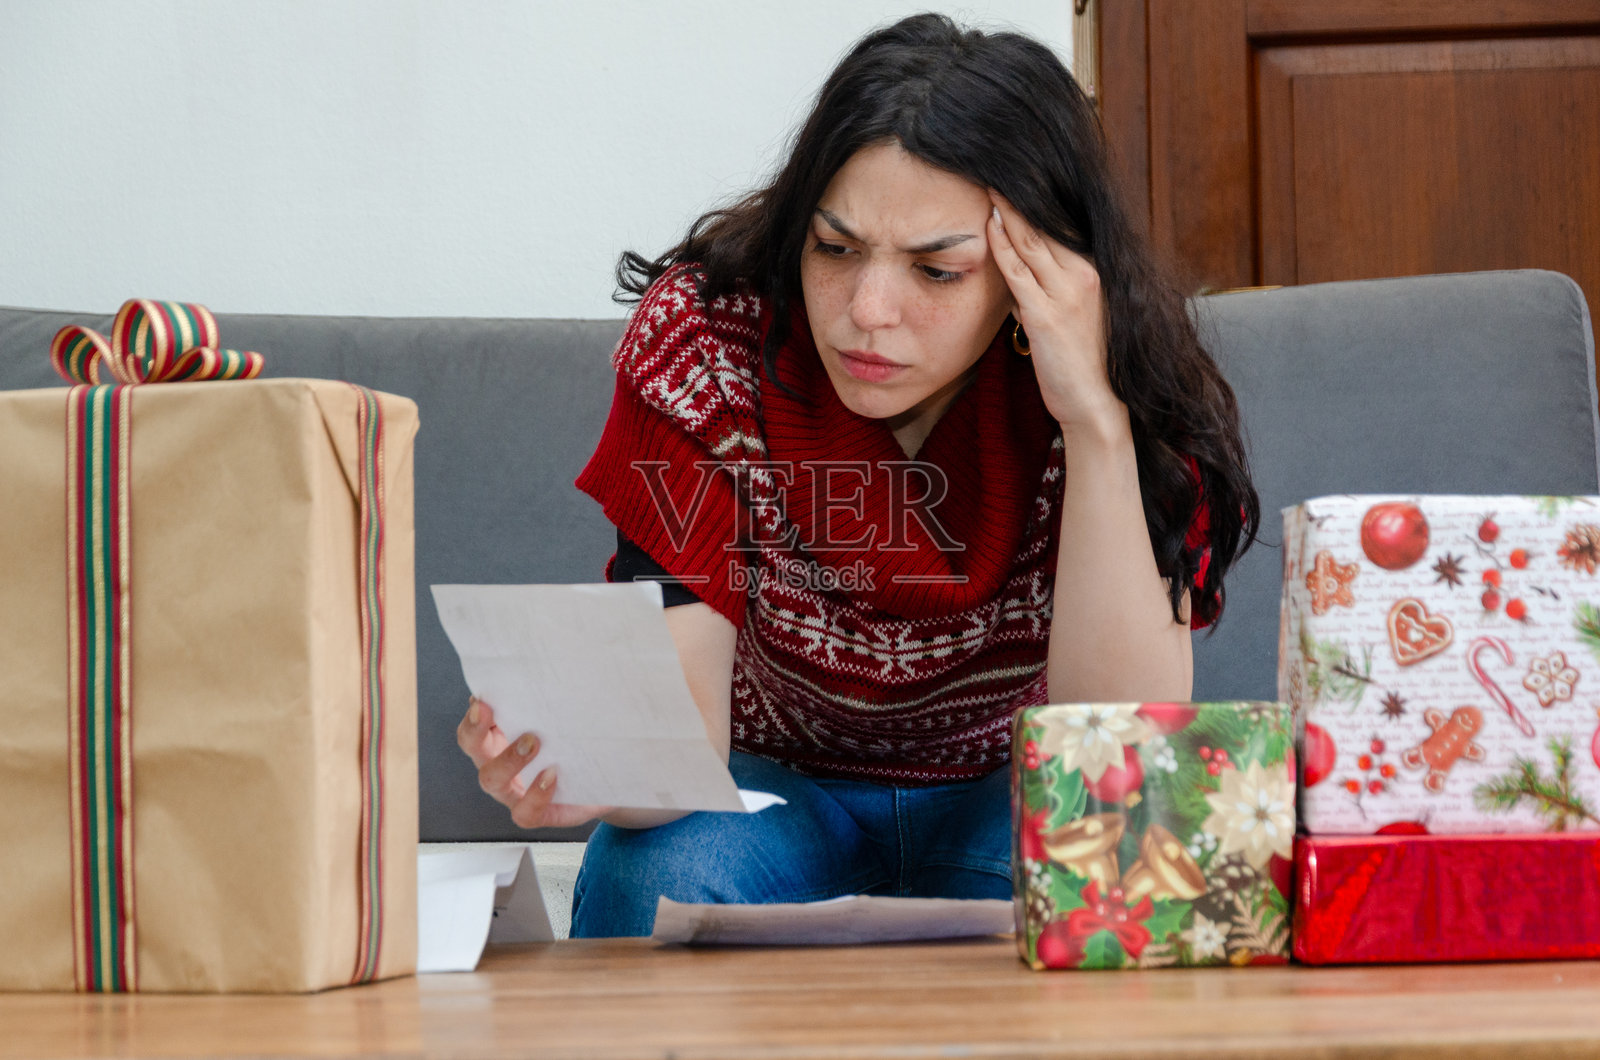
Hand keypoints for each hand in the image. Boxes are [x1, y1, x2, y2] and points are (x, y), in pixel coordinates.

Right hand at [456, 697, 611, 829]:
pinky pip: (524, 812)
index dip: (472, 716)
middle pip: (474, 750)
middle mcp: (501, 765)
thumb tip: (544, 673)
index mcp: (502, 740)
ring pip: (491, 780)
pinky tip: (550, 777)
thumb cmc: (580, 744)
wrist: (609, 781)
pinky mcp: (537, 813)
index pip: (474, 728)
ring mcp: (515, 792)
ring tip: (533, 743)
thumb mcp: (566, 719)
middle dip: (476, 731)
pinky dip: (534, 796)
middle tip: (492, 713)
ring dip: (507, 760)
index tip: (482, 700)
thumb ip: (549, 701)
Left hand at [987, 192, 1124, 432]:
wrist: (1096, 402)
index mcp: (1094, 272)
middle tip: (995, 169)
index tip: (1014, 179)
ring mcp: (1067, 293)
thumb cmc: (1082, 363)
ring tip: (987, 185)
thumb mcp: (1071, 316)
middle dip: (1018, 196)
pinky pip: (1019, 272)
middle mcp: (1084, 275)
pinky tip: (987, 226)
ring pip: (1031, 241)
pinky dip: (1002, 246)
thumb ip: (1047, 291)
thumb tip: (1017, 274)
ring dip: (1006, 212)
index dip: (1035, 202)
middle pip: (1044, 225)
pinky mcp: (1047, 314)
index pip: (1060, 226)